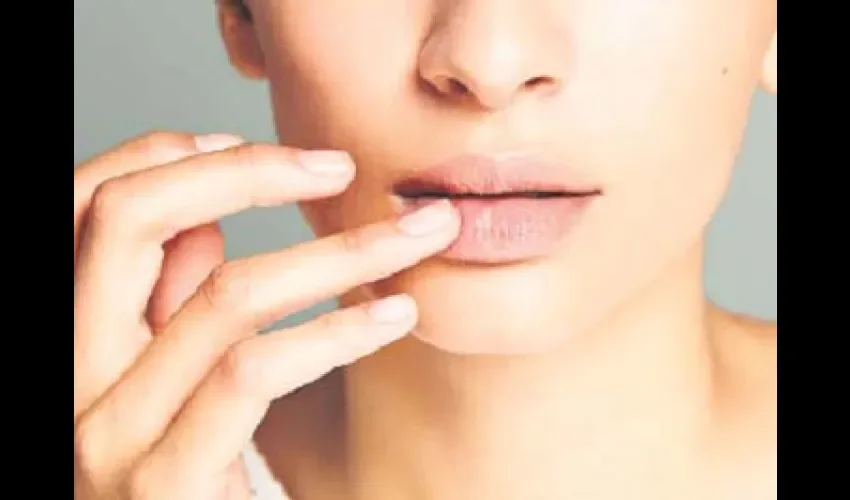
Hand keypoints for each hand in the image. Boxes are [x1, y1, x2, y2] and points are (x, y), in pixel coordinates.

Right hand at [73, 131, 459, 499]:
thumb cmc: (193, 478)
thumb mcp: (171, 384)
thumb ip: (171, 307)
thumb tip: (203, 225)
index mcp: (68, 341)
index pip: (80, 207)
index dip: (161, 155)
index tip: (250, 143)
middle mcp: (67, 380)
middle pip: (126, 224)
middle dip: (245, 174)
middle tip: (340, 168)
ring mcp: (106, 434)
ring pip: (222, 293)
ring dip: (338, 253)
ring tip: (417, 238)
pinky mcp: (165, 483)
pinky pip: (256, 370)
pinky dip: (337, 330)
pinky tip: (394, 318)